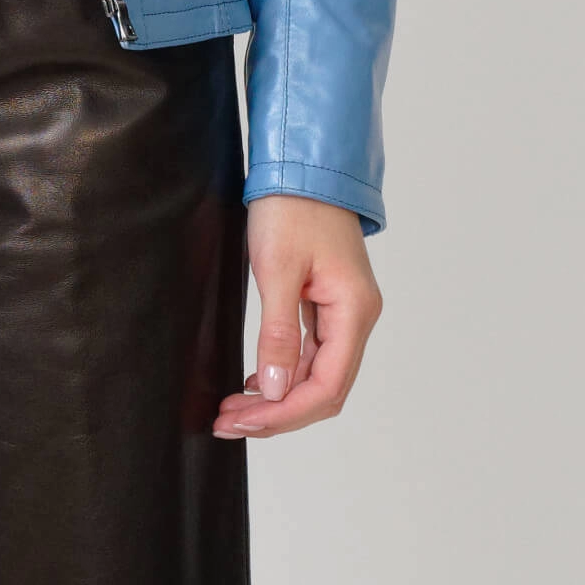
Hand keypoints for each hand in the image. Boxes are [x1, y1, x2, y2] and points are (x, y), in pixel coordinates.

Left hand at [213, 194, 381, 438]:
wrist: (301, 161)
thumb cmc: (292, 206)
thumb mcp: (277, 269)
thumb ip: (278, 334)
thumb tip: (276, 390)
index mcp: (353, 311)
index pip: (326, 387)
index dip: (285, 414)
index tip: (243, 423)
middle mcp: (356, 316)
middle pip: (324, 388)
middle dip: (278, 412)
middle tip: (229, 422)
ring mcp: (344, 309)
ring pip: (316, 372)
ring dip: (278, 395)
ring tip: (234, 409)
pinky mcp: (327, 299)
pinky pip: (311, 350)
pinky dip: (284, 370)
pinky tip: (256, 381)